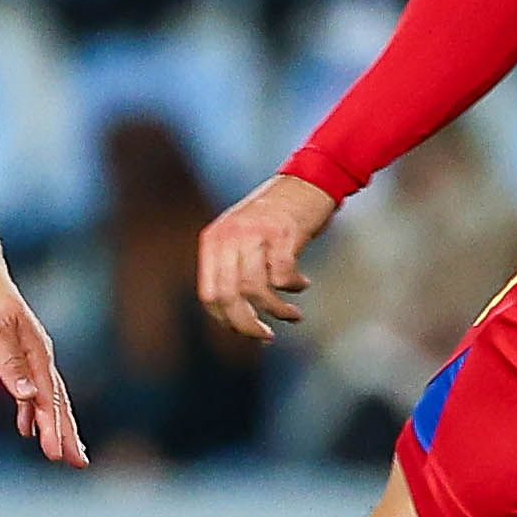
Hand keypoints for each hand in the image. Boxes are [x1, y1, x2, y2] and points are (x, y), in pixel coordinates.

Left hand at [0, 270, 87, 469]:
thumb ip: (10, 365)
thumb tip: (28, 397)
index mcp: (36, 353)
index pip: (49, 399)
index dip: (55, 429)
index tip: (59, 456)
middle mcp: (39, 356)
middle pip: (57, 401)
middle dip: (67, 433)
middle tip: (78, 463)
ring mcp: (29, 354)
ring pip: (47, 398)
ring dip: (53, 425)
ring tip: (60, 452)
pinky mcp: (16, 353)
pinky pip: (30, 390)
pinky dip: (32, 411)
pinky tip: (26, 427)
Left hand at [197, 170, 341, 343]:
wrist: (308, 180)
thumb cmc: (275, 216)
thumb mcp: (241, 236)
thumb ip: (233, 269)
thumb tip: (237, 319)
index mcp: (214, 239)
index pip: (209, 294)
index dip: (226, 320)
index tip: (245, 331)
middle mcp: (229, 236)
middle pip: (230, 297)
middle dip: (248, 325)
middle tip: (266, 336)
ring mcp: (255, 233)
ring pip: (256, 290)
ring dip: (277, 311)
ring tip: (293, 316)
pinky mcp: (282, 233)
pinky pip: (283, 276)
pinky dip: (293, 287)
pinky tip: (302, 284)